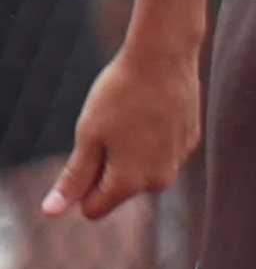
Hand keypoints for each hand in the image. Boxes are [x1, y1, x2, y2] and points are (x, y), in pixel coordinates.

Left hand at [42, 40, 200, 218]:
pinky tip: (150, 109)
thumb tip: (52, 211)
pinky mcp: (190, 143)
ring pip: (142, 170)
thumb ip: (74, 178)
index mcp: (130, 182)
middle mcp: (159, 181)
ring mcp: (178, 162)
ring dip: (130, 152)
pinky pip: (161, 152)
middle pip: (119, 190)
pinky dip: (151, 138)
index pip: (93, 208)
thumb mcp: (88, 135)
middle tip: (107, 128)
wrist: (164, 57)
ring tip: (131, 115)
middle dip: (107, 168)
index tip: (83, 152)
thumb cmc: (120, 94)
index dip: (81, 185)